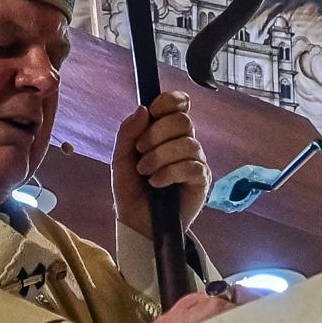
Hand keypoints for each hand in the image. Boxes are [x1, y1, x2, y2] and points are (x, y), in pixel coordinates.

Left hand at [112, 91, 209, 238]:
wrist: (136, 221)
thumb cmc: (131, 187)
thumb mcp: (120, 158)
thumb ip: (127, 133)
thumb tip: (143, 109)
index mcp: (166, 132)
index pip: (180, 103)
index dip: (169, 102)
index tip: (152, 112)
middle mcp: (184, 142)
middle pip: (184, 121)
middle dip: (157, 134)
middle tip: (140, 151)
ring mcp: (195, 161)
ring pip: (189, 144)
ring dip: (161, 156)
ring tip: (145, 172)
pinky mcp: (201, 181)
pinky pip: (193, 167)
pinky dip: (170, 172)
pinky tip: (157, 183)